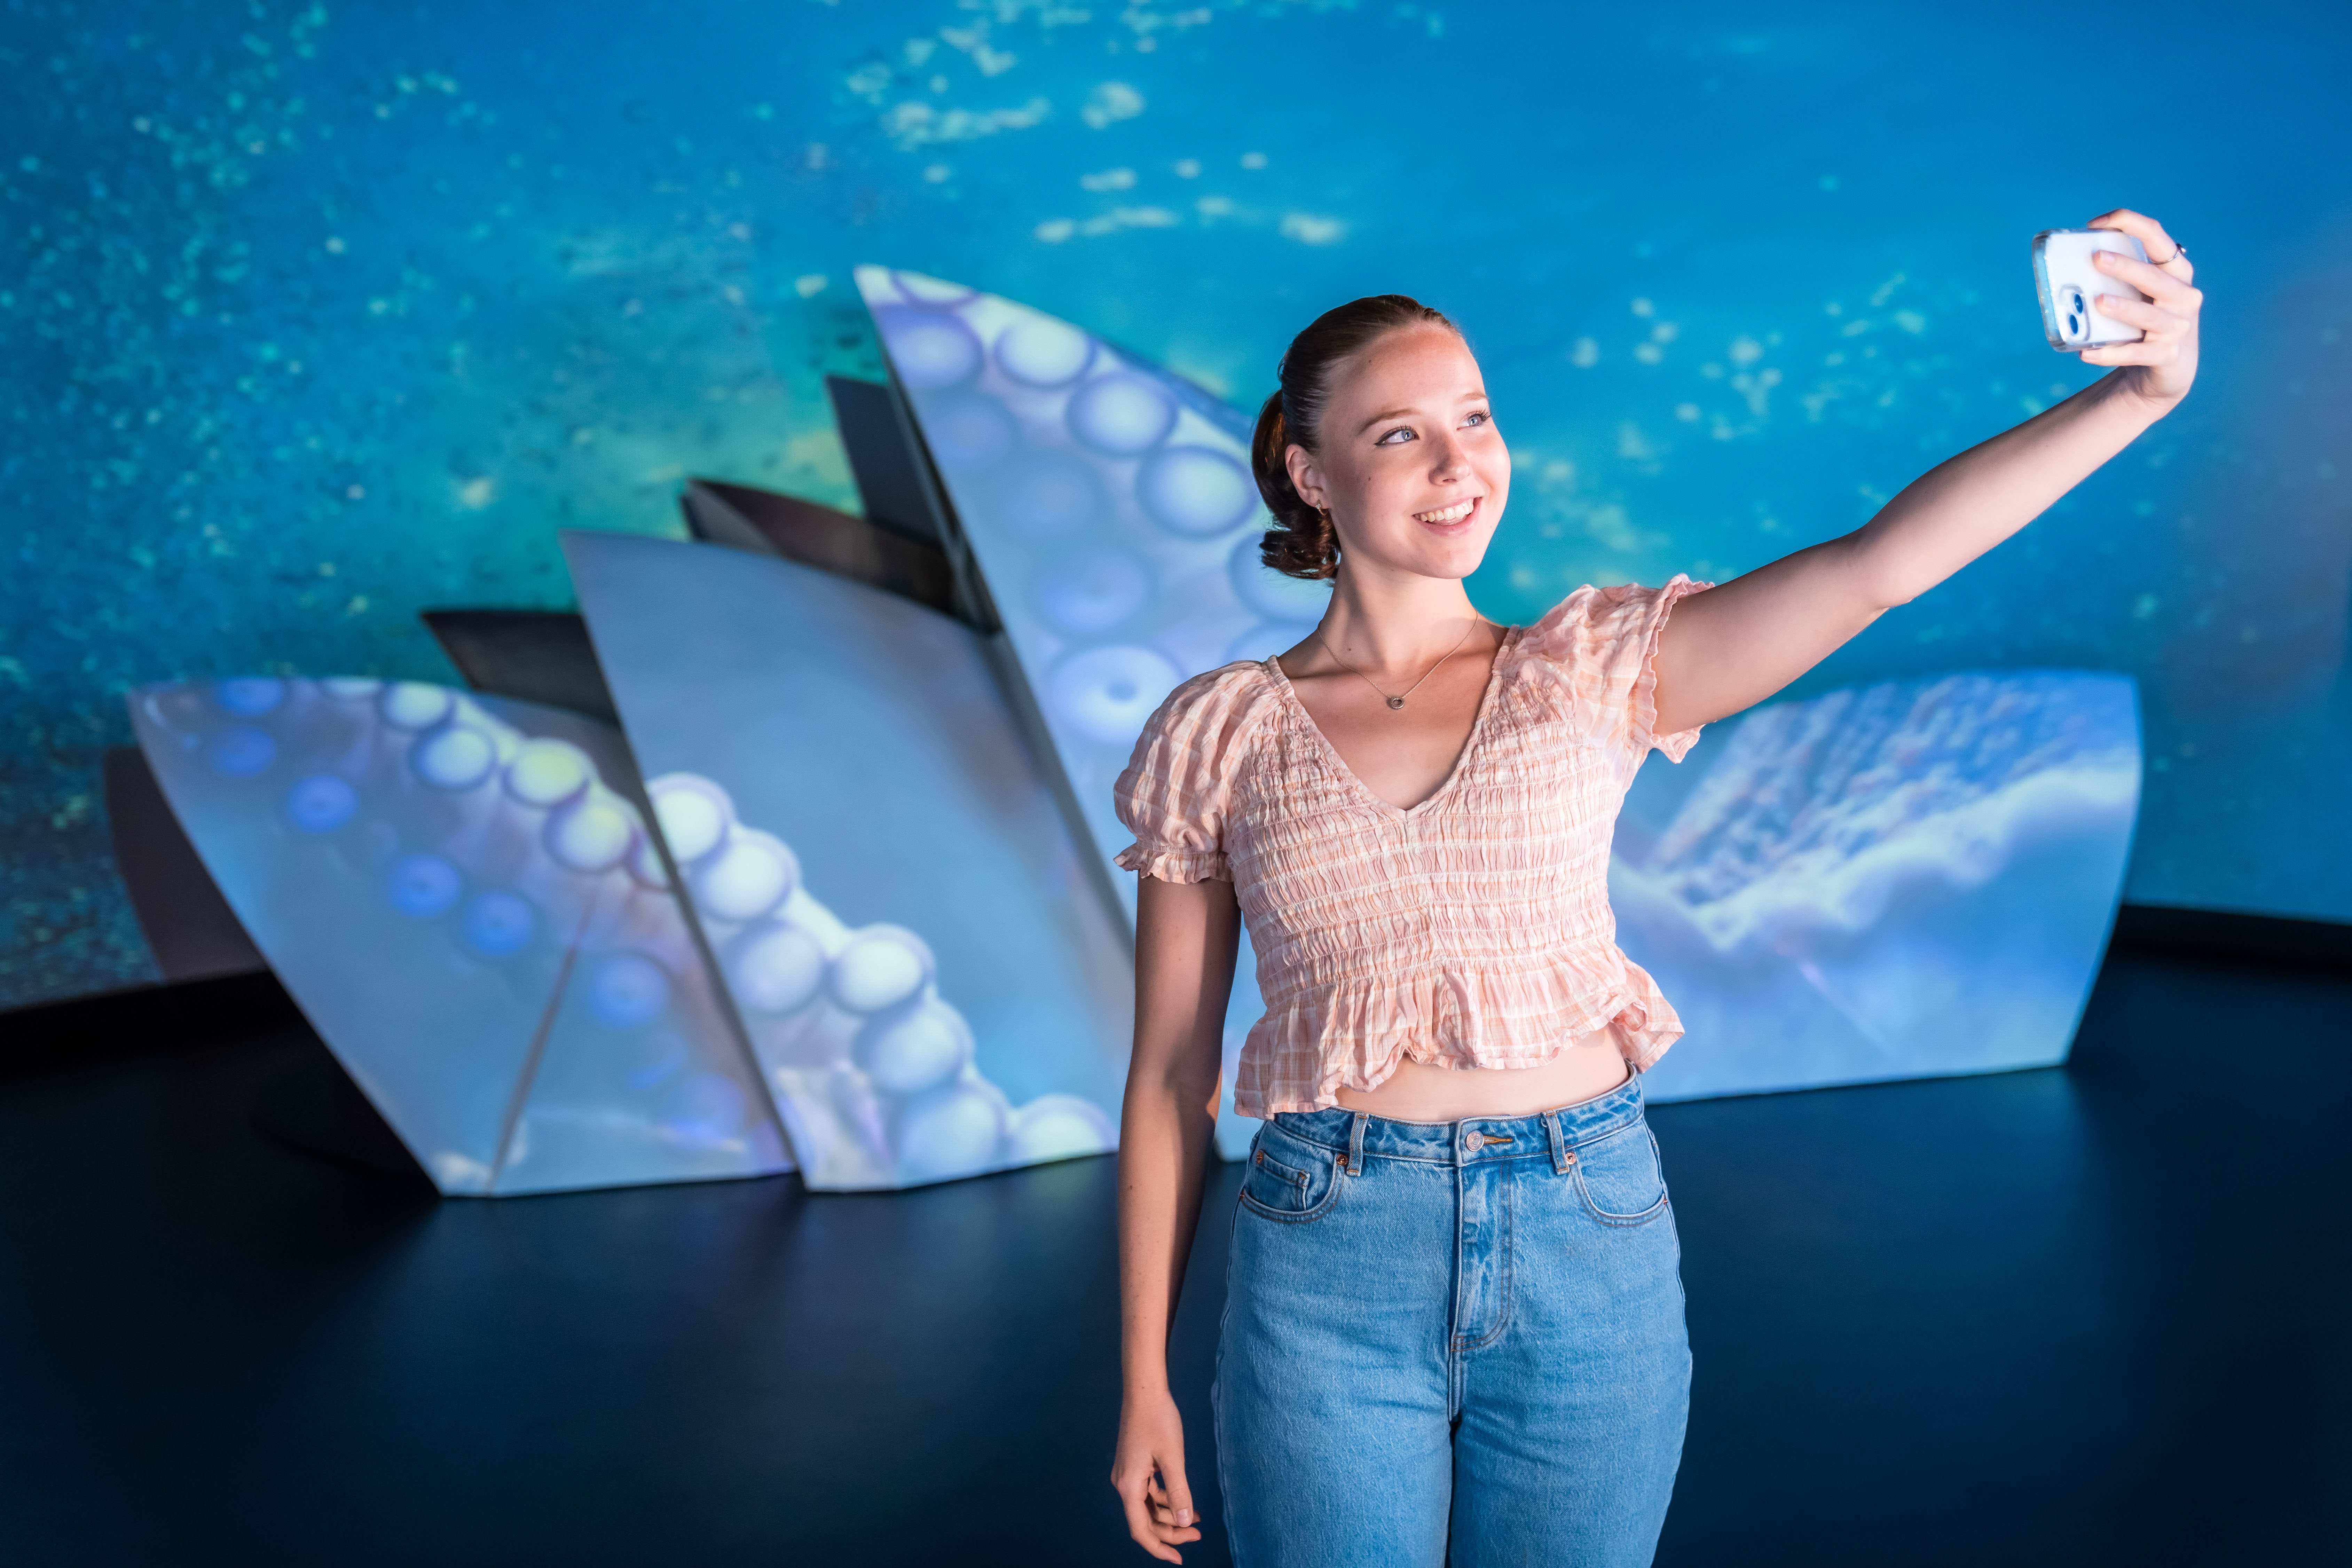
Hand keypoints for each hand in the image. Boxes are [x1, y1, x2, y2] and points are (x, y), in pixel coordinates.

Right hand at [1111, 1387, 1200, 1561]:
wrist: (1144, 1390)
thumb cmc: (1159, 1420)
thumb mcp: (1173, 1459)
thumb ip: (1180, 1493)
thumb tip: (1186, 1523)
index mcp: (1129, 1485)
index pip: (1140, 1529)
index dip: (1159, 1547)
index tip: (1179, 1559)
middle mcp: (1123, 1483)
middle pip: (1145, 1520)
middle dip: (1171, 1531)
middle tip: (1198, 1535)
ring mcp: (1128, 1474)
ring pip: (1149, 1507)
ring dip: (1171, 1516)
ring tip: (1197, 1519)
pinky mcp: (1135, 1465)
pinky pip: (1150, 1492)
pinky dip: (1167, 1500)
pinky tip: (1186, 1502)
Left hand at [2080, 207, 2201, 406]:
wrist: (2170, 367)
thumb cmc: (2147, 319)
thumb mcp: (2141, 294)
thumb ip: (2119, 278)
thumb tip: (2067, 268)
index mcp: (2176, 271)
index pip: (2157, 237)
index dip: (2130, 223)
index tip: (2095, 224)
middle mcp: (2184, 296)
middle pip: (2154, 277)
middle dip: (2126, 267)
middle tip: (2097, 258)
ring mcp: (2178, 327)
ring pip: (2149, 315)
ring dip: (2124, 308)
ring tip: (2098, 301)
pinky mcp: (2166, 355)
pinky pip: (2136, 353)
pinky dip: (2111, 353)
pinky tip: (2087, 353)